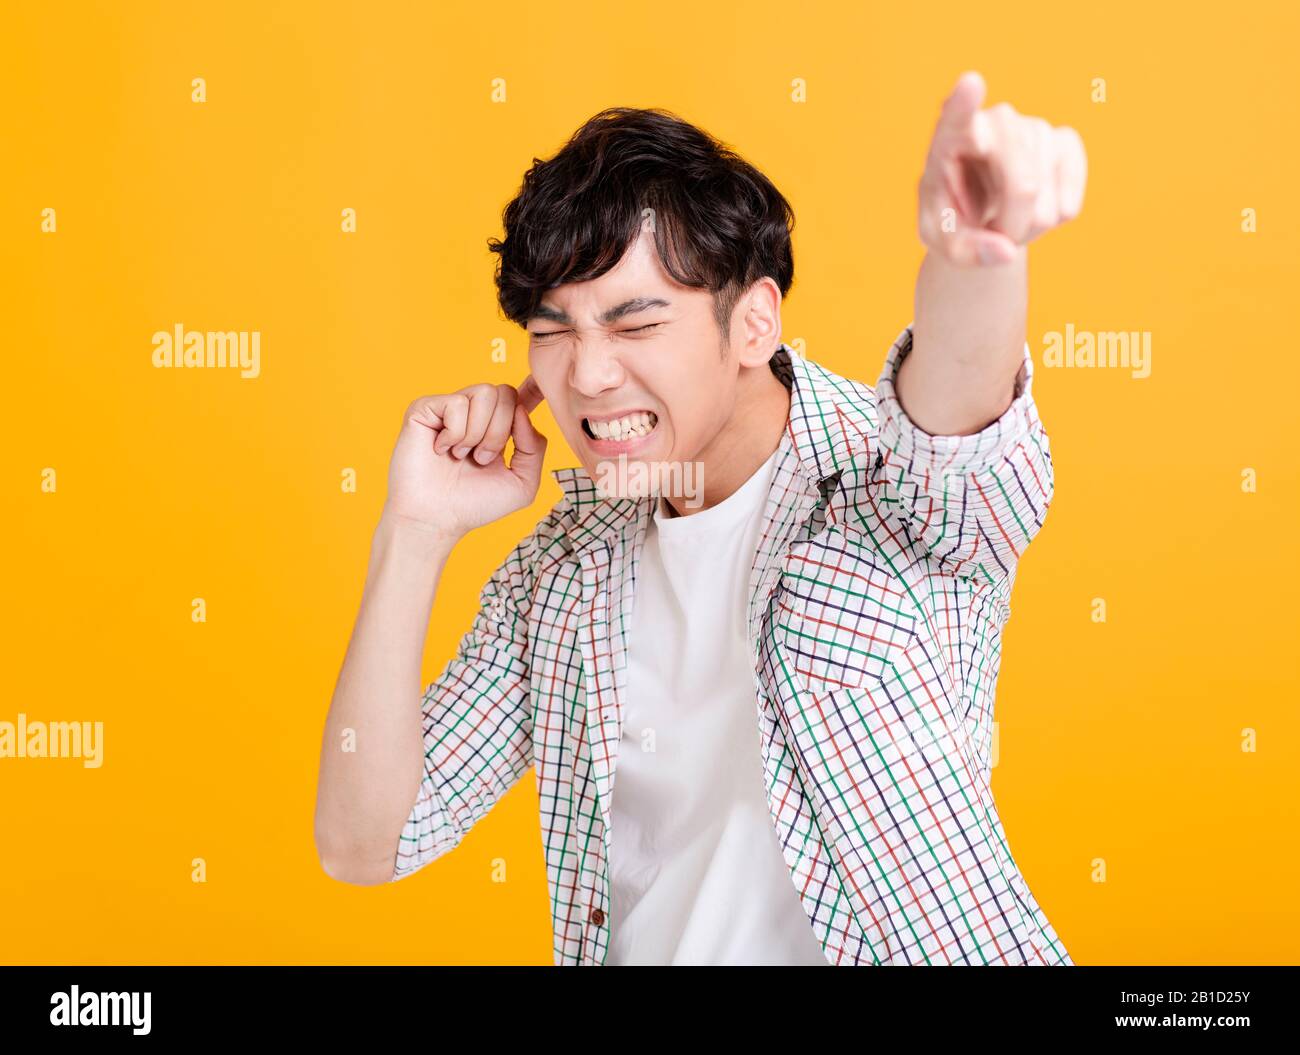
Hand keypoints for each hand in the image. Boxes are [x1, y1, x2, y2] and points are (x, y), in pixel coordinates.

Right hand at [382, 376, 546, 538]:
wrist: (436, 519)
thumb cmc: (474, 505)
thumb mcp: (522, 483)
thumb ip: (534, 447)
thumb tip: (522, 411)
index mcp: (496, 426)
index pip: (518, 397)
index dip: (528, 400)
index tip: (517, 430)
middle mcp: (473, 413)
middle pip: (506, 393)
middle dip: (500, 432)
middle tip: (480, 459)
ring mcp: (449, 408)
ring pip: (485, 393)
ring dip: (478, 433)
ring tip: (461, 455)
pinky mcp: (425, 409)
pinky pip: (457, 403)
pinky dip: (455, 433)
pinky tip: (441, 449)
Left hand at [918, 71, 1086, 265]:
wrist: (982, 211)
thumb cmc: (953, 220)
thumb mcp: (943, 243)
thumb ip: (966, 252)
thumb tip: (1006, 252)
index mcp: (949, 138)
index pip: (957, 118)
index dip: (965, 103)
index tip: (971, 82)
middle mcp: (995, 121)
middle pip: (1023, 185)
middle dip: (1011, 226)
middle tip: (992, 231)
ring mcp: (1033, 127)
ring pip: (1046, 199)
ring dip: (1028, 225)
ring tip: (1007, 215)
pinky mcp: (1066, 141)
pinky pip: (1070, 200)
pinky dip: (1054, 219)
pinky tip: (1036, 207)